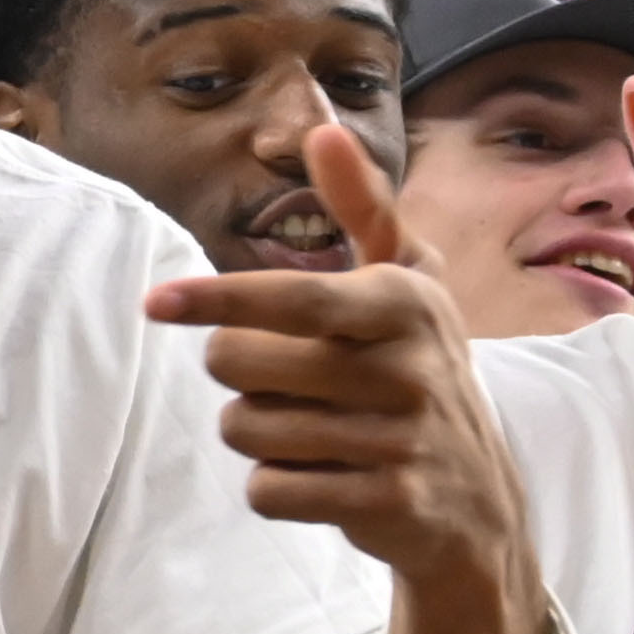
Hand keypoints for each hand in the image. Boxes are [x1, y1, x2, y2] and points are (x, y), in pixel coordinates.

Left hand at [145, 128, 561, 633]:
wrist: (476, 498)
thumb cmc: (419, 368)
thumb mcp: (407, 282)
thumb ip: (362, 207)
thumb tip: (321, 130)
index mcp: (404, 304)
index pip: (296, 297)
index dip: (221, 298)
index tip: (156, 303)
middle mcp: (408, 368)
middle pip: (239, 365)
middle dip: (240, 373)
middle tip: (289, 378)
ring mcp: (399, 439)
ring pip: (244, 429)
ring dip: (259, 433)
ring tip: (318, 428)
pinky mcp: (385, 503)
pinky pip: (267, 491)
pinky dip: (277, 487)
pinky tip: (326, 477)